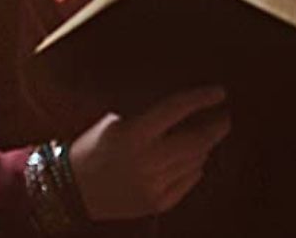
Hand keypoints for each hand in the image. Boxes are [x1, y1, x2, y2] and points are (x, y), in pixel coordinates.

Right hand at [68, 86, 230, 220]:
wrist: (71, 189)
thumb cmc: (92, 148)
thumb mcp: (115, 122)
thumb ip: (149, 116)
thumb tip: (185, 106)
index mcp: (133, 133)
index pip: (177, 109)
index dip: (202, 99)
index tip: (219, 92)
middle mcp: (147, 160)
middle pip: (197, 139)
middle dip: (217, 126)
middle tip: (224, 117)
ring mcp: (154, 185)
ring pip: (197, 160)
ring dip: (205, 147)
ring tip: (206, 137)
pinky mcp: (157, 203)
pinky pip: (189, 181)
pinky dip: (195, 168)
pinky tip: (192, 160)